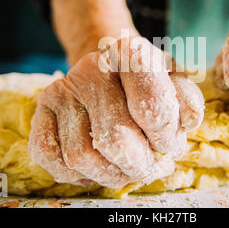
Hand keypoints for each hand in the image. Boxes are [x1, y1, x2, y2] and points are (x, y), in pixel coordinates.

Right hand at [28, 37, 203, 187]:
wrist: (108, 67)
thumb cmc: (146, 80)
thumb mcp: (175, 80)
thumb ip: (187, 99)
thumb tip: (186, 120)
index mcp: (131, 54)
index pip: (152, 109)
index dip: (165, 138)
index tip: (167, 142)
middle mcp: (92, 68)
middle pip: (116, 141)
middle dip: (138, 164)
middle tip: (146, 163)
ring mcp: (63, 88)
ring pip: (81, 156)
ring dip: (109, 174)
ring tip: (124, 166)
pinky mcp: (41, 107)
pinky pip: (47, 154)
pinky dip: (72, 173)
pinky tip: (93, 165)